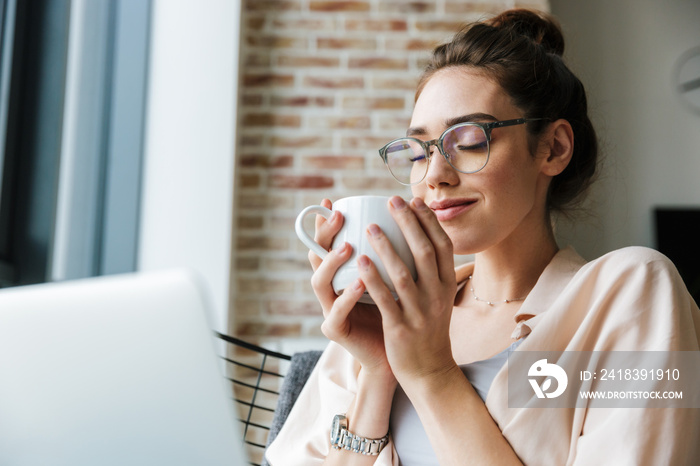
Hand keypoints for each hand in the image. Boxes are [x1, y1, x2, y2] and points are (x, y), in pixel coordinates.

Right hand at [308, 199, 393, 376]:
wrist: (405, 355)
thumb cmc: (401, 311)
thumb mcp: (399, 278)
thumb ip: (396, 253)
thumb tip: (412, 217)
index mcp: (343, 274)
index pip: (328, 244)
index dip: (326, 224)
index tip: (333, 202)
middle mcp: (332, 289)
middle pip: (316, 257)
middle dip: (324, 235)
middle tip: (338, 217)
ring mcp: (330, 310)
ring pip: (320, 282)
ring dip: (332, 262)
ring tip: (348, 246)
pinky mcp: (336, 330)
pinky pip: (337, 311)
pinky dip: (347, 296)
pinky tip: (359, 282)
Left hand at [359, 196, 457, 383]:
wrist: (429, 370)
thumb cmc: (428, 328)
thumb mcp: (438, 297)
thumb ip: (432, 271)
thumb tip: (420, 237)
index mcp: (447, 285)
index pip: (443, 246)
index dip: (428, 221)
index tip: (413, 200)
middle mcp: (437, 296)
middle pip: (425, 252)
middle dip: (409, 223)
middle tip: (392, 201)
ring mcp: (420, 313)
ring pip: (404, 273)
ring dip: (387, 247)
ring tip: (371, 225)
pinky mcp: (401, 328)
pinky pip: (385, 299)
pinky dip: (373, 278)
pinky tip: (361, 260)